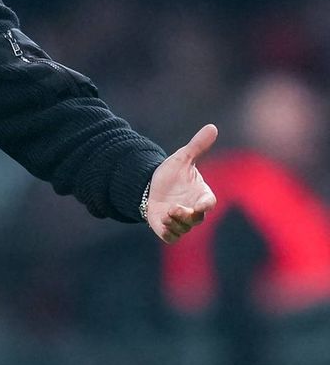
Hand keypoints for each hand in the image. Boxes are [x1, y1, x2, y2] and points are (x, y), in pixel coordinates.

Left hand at [147, 124, 218, 243]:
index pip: (209, 203)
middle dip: (186, 216)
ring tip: (165, 213)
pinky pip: (171, 237)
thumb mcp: (182, 158)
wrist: (151, 186)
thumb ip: (197, 146)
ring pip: (184, 229)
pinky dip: (168, 232)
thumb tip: (212, 127)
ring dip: (174, 222)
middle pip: (197, 219)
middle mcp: (194, 211)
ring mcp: (181, 222)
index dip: (205, 205)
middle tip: (174, 208)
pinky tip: (161, 222)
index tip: (201, 206)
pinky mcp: (168, 230)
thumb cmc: (172, 174)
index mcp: (201, 195)